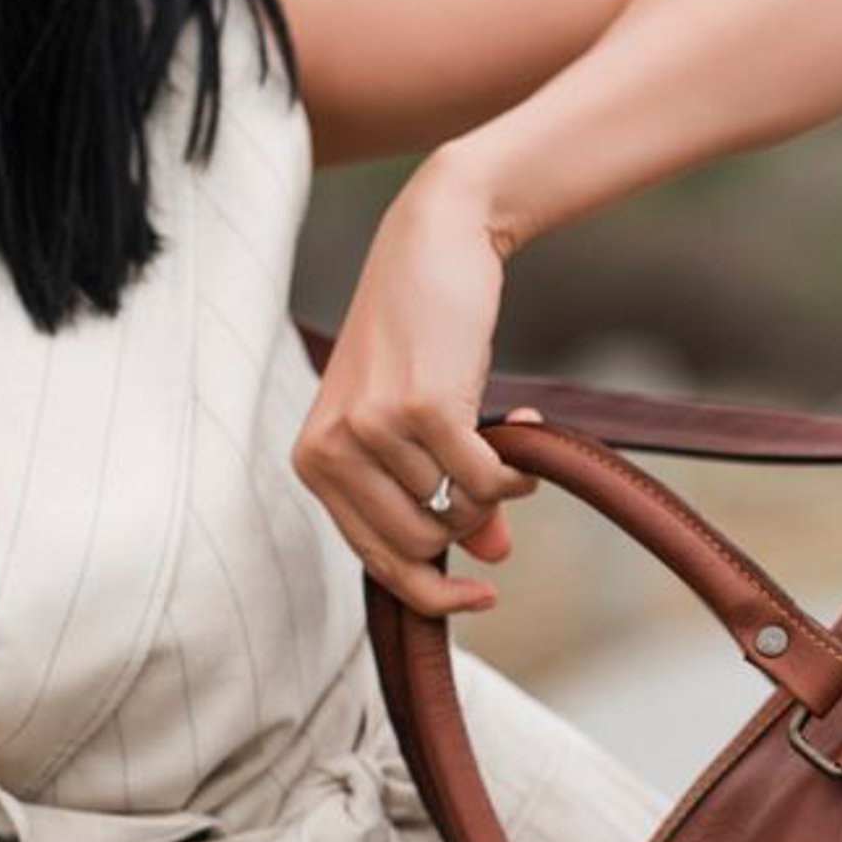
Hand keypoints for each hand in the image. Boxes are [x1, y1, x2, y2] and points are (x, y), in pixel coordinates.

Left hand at [288, 167, 544, 616]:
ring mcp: (373, 430)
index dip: (434, 594)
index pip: (377, 561)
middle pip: (421, 546)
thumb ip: (443, 498)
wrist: (434, 244)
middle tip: (499, 486)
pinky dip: (515, 470)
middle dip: (472, 527)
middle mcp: (332, 451)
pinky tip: (526, 433)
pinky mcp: (421, 407)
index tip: (483, 598)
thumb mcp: (418, 425)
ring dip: (496, 486)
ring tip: (502, 438)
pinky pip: (485, 479)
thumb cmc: (422, 339)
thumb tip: (492, 558)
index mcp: (315, 463)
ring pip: (458, 511)